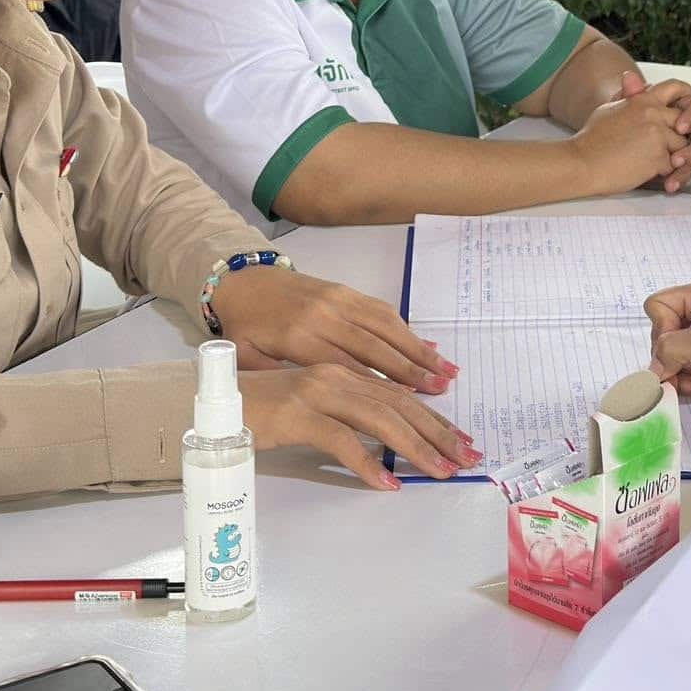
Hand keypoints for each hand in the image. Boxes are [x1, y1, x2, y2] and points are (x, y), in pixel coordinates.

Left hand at [212, 266, 456, 392]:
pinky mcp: (345, 291)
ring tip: (446, 371)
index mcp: (298, 338)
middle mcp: (325, 316)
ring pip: (386, 327)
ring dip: (419, 349)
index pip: (347, 366)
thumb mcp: (247, 360)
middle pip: (375, 346)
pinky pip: (382, 311)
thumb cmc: (246, 326)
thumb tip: (302, 411)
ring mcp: (339, 300)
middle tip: (442, 389)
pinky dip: (407, 330)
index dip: (379, 385)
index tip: (408, 404)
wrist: (243, 280)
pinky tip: (427, 347)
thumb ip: (274, 383)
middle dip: (412, 369)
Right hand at [242, 365, 481, 487]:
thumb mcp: (311, 410)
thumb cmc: (259, 412)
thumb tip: (385, 446)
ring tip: (439, 471)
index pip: (399, 397)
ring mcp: (316, 393)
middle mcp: (334, 376)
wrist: (209, 404)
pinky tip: (387, 485)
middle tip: (466, 458)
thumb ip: (345, 418)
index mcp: (342, 372)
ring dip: (415, 448)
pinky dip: (367, 464)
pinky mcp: (296, 415)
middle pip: (399, 405)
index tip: (461, 440)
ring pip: (379, 419)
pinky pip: (341, 441)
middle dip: (438, 433)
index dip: (434, 419)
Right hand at [568, 71, 690, 193]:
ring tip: (652, 160)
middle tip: (672, 145)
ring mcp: (658, 136)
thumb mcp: (609, 108)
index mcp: (642, 100)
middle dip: (682, 134)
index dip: (687, 98)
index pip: (677, 88)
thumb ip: (628, 95)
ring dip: (672, 155)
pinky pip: (674, 165)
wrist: (582, 162)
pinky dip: (665, 171)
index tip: (685, 111)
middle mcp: (653, 114)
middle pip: (686, 120)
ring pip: (683, 145)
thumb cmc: (591, 140)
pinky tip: (648, 171)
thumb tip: (632, 77)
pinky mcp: (658, 158)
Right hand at [644, 282, 690, 405]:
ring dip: (673, 373)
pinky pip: (687, 374)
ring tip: (685, 384)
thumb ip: (673, 350)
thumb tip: (652, 369)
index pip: (659, 306)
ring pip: (672, 358)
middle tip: (675, 371)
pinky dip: (684, 383)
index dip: (660, 327)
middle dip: (664, 356)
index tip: (675, 345)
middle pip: (662, 334)